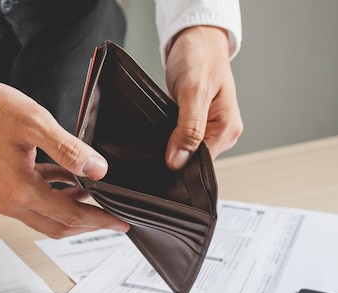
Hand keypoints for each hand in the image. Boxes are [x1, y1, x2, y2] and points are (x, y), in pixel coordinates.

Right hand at [0, 80, 129, 237]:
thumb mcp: (34, 123)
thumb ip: (69, 150)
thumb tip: (98, 170)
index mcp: (20, 191)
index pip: (70, 216)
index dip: (100, 220)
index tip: (120, 222)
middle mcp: (9, 201)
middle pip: (57, 225)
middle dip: (87, 222)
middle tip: (110, 215)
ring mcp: (1, 196)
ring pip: (44, 215)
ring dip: (69, 207)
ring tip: (92, 191)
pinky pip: (31, 200)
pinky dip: (52, 193)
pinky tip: (64, 176)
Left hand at [164, 25, 242, 169]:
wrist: (196, 38)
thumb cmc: (200, 57)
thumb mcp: (193, 92)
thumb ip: (188, 128)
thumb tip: (178, 161)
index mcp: (228, 129)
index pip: (202, 163)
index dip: (181, 165)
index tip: (160, 162)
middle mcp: (222, 132)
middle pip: (194, 159)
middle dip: (174, 156)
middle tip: (154, 147)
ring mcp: (209, 128)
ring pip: (186, 150)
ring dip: (170, 147)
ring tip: (157, 136)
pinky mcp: (195, 123)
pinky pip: (181, 138)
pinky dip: (169, 137)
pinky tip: (160, 131)